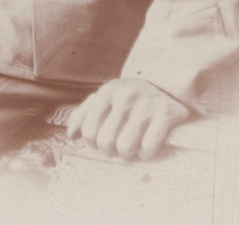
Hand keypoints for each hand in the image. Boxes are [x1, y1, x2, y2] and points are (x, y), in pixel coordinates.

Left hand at [66, 78, 189, 160]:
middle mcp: (125, 96)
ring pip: (125, 148)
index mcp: (107, 92)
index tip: (102, 142)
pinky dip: (146, 153)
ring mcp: (145, 105)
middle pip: (105, 142)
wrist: (167, 84)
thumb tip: (72, 136)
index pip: (89, 131)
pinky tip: (147, 145)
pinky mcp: (166, 115)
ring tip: (132, 147)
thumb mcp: (106, 97)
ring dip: (128, 155)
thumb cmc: (130, 98)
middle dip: (110, 151)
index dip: (93, 144)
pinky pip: (148, 148)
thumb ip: (84, 114)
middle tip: (118, 146)